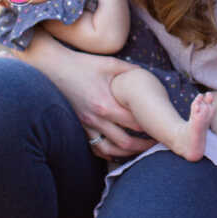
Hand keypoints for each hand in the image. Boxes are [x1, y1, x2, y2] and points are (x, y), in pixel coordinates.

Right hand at [23, 42, 155, 155]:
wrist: (54, 68)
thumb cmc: (84, 64)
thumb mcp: (111, 64)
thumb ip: (131, 72)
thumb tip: (150, 78)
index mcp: (106, 103)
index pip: (135, 123)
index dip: (152, 128)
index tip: (162, 128)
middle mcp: (96, 119)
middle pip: (126, 142)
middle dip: (144, 145)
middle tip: (157, 143)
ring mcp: (86, 126)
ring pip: (111, 150)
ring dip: (128, 153)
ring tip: (141, 150)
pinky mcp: (79, 127)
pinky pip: (95, 148)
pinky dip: (109, 153)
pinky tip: (119, 152)